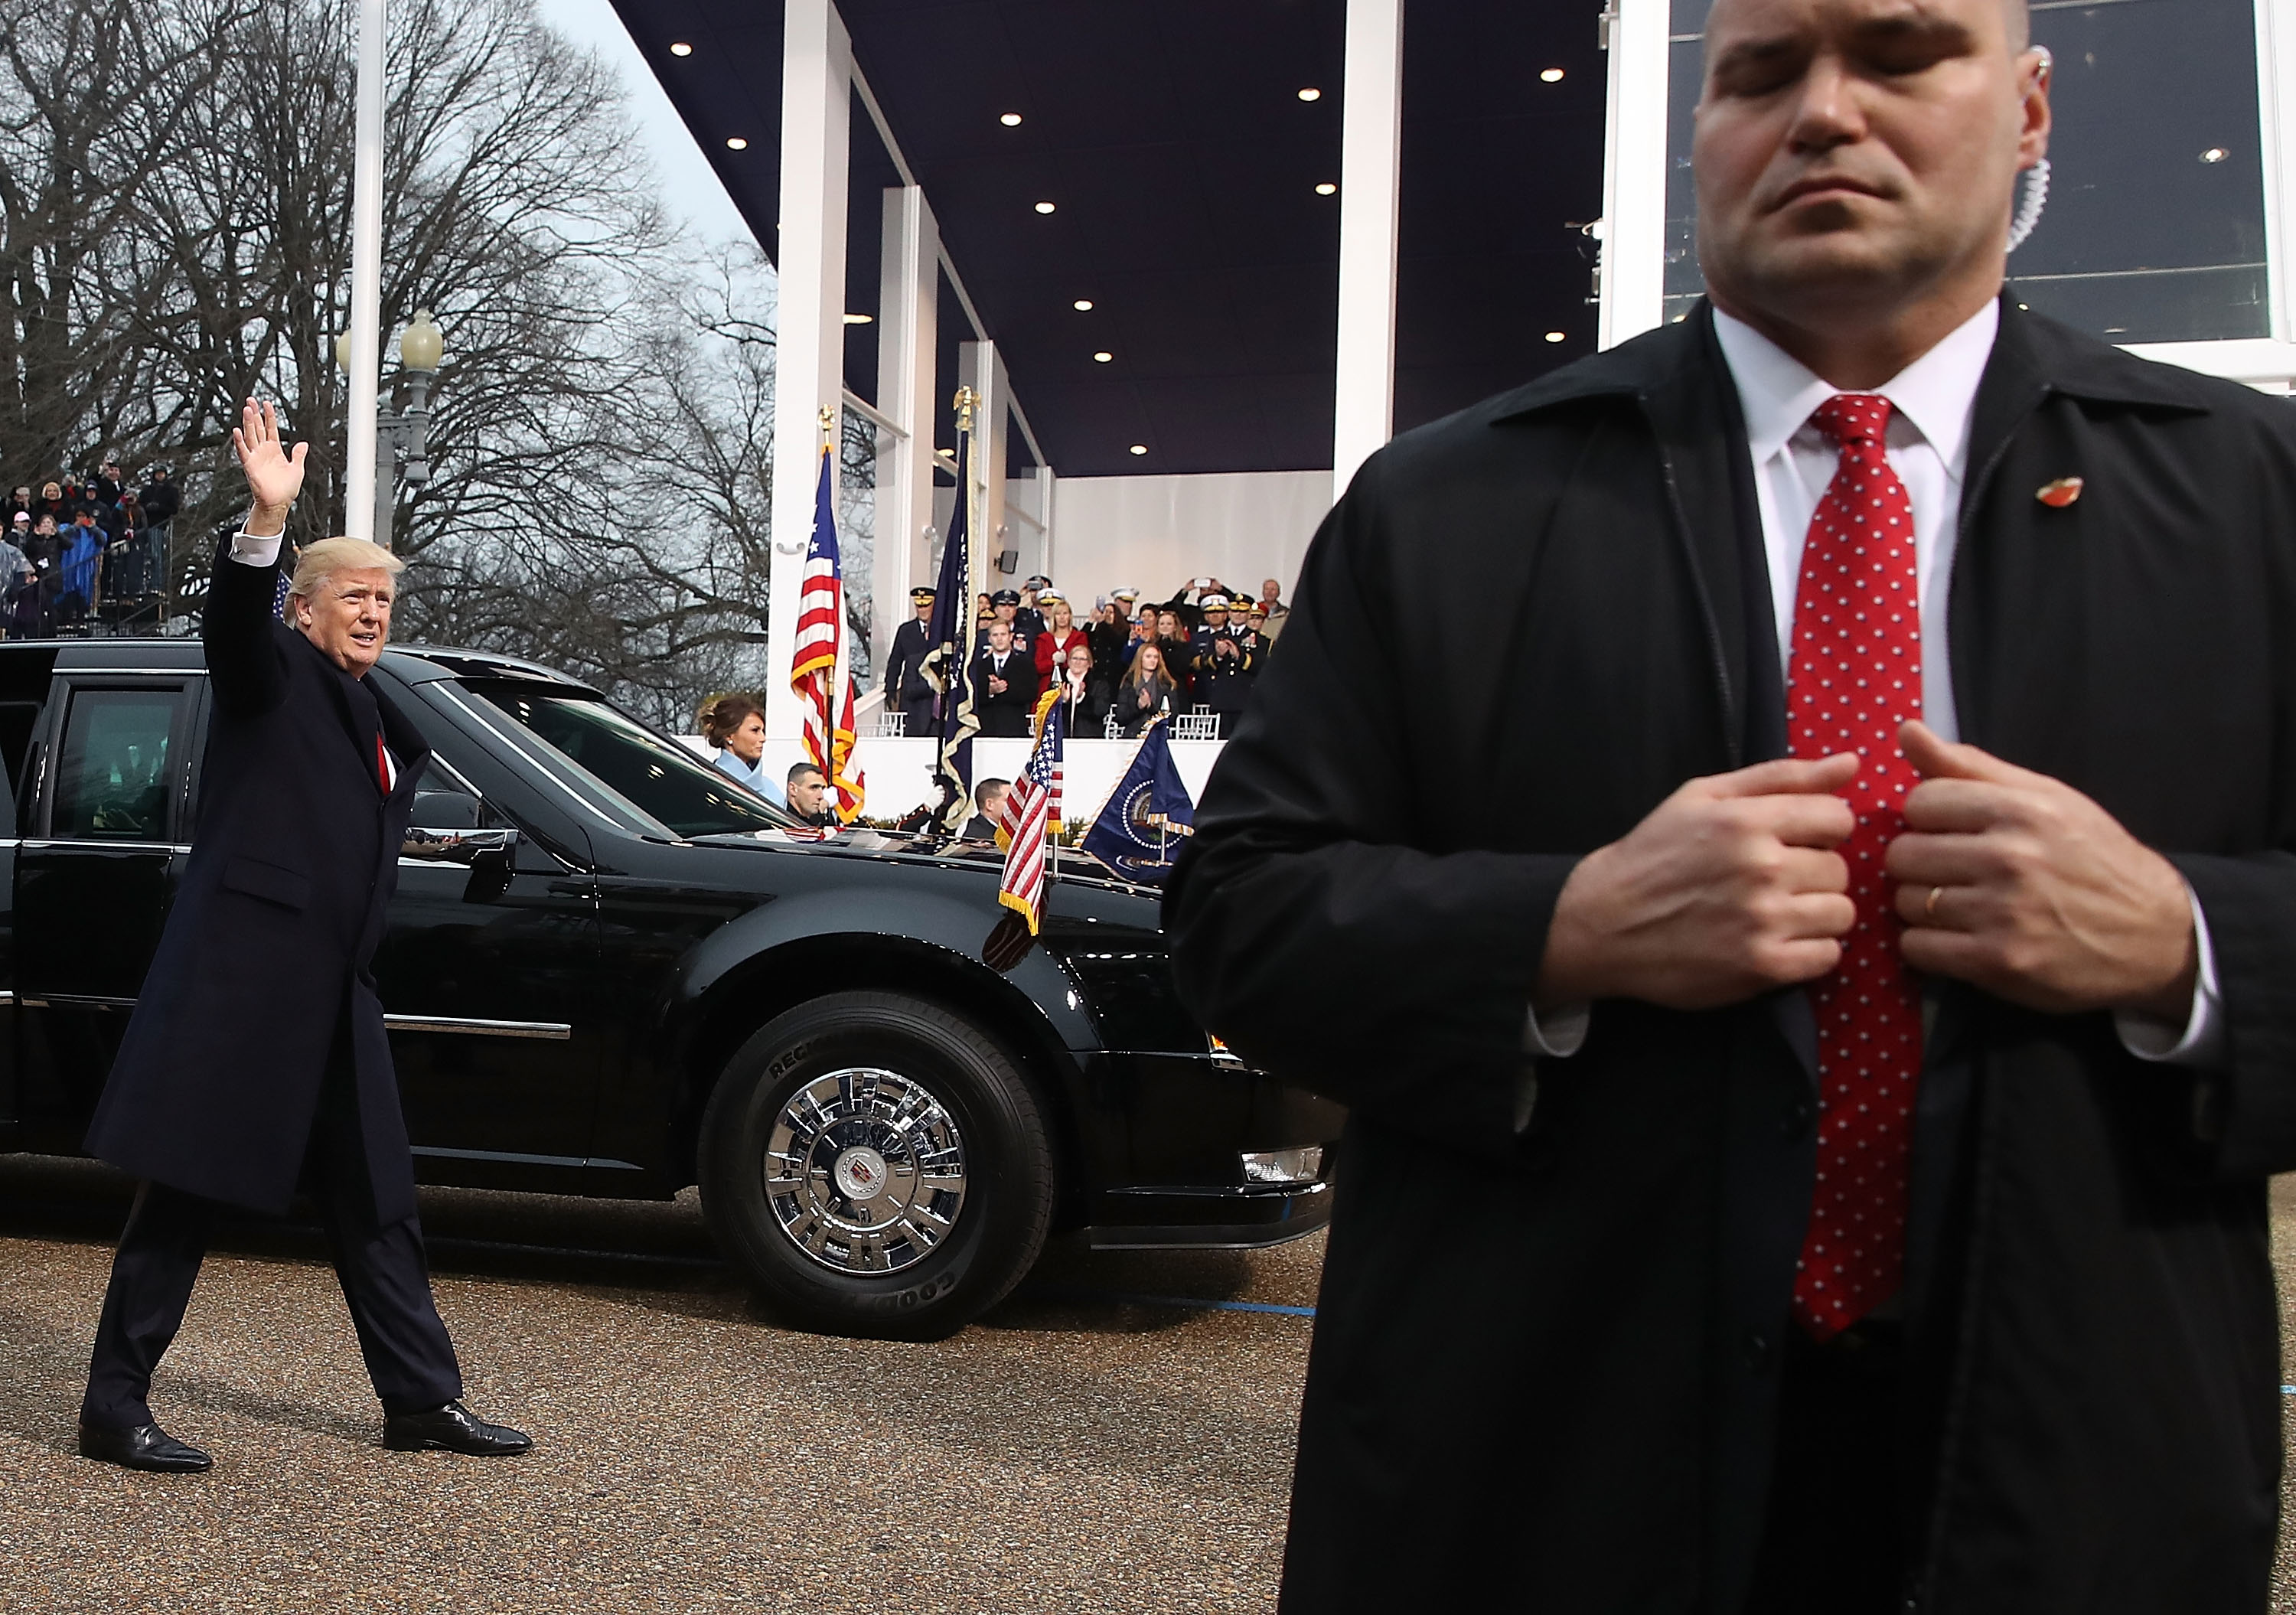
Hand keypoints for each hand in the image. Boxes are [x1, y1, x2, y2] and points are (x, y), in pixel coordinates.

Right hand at [230, 398, 306, 535]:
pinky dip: (240, 442)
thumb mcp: (297, 469)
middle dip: (255, 414)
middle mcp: (264, 451)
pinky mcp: (250, 466)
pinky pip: (244, 452)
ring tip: (246, 409)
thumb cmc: (287, 489)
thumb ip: (298, 455)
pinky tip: (236, 431)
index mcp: (275, 450)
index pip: (271, 428)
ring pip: (250, 436)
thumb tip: (303, 443)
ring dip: (247, 423)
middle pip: (257, 428)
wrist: (279, 503)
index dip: (269, 416)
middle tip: (251, 400)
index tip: (267, 403)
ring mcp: (256, 457)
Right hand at [1536, 754, 1858, 1010]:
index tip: (1792, 842)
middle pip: (1840, 869)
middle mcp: (1761, 868)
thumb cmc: (1654, 853)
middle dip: (1813, 874)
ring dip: (1815, 914)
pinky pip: (1827, 956)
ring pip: (1840, 913)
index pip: (1838, 817)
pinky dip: (1809, 952)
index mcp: (1747, 820)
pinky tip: (1776, 942)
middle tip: (1773, 882)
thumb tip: (1852, 764)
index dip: (1820, 830)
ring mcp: (1762, 920)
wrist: (1601, 923)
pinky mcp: (1761, 966)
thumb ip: (1780, 777)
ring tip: (1776, 913)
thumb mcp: (1704, 796)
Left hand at [1885, 721, 2194, 1016]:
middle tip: (1951, 873)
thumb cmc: (2093, 858)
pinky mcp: (1998, 961)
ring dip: (1923, 907)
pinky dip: (1927, 946)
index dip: (1927, 819)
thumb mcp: (2046, 798)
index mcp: (2020, 810)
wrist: (2155, 934)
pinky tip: (1956, 938)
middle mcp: (2010, 858)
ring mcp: (2003, 912)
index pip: (1919, 803)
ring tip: (1960, 906)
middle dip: (1919, 864)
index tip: (1949, 832)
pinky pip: (1917, 948)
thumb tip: (1908, 730)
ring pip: (1906, 902)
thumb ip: (1970, 765)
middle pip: (1904, 855)